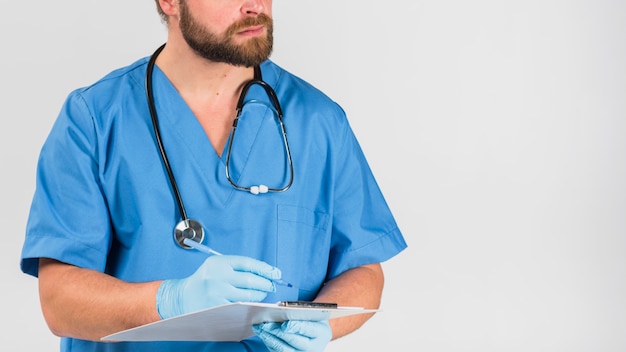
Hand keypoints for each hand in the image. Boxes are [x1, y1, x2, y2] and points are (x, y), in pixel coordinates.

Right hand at [156, 255, 280, 318]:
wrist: (184, 296)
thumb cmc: (206, 279)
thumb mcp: (218, 265)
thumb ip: (238, 266)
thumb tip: (266, 271)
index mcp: (219, 263)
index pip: (248, 263)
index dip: (264, 268)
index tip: (275, 272)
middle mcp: (218, 277)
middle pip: (250, 279)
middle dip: (266, 283)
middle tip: (272, 284)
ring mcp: (217, 293)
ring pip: (248, 295)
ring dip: (260, 294)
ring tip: (263, 292)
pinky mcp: (218, 307)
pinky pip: (241, 305)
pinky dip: (250, 303)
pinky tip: (253, 301)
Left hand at [252, 320, 331, 351]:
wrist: (317, 334)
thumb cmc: (313, 320)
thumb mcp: (313, 313)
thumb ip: (301, 312)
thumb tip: (281, 309)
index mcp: (322, 333)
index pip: (308, 330)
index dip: (295, 327)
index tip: (284, 324)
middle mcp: (314, 347)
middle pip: (293, 341)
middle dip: (277, 332)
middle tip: (265, 324)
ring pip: (283, 349)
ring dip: (269, 338)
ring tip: (259, 328)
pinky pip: (278, 351)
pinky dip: (269, 342)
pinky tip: (262, 333)